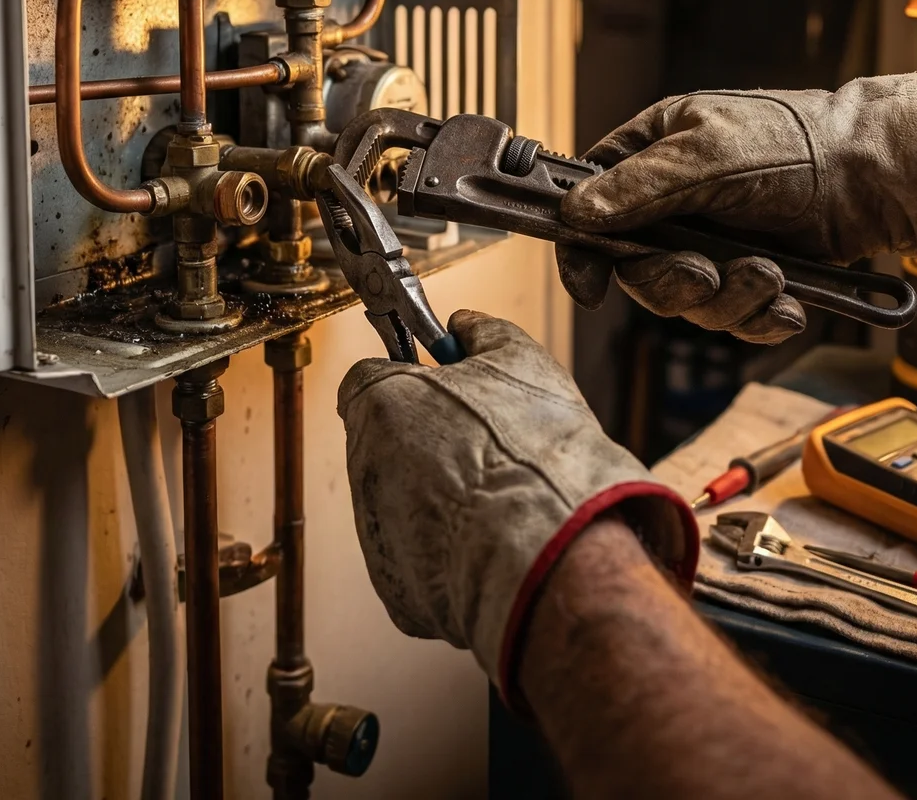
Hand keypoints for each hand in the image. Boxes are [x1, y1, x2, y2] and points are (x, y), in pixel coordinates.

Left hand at [337, 310, 697, 699]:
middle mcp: (364, 470)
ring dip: (437, 496)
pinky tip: (490, 539)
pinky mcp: (398, 590)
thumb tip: (465, 326)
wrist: (551, 549)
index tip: (442, 382)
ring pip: (401, 502)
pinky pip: (418, 559)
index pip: (369, 376)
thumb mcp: (520, 358)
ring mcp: (376, 535)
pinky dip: (448, 550)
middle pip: (384, 441)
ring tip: (496, 496)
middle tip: (480, 442)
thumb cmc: (532, 453)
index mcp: (381, 404)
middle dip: (425, 438)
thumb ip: (481, 331)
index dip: (411, 377)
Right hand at [557, 72, 916, 342]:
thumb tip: (576, 213)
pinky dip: (760, 317)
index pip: (591, 205)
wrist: (876, 176)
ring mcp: (714, 242)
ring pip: (687, 302)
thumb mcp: (706, 155)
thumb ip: (637, 186)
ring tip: (770, 275)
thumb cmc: (793, 143)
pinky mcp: (751, 275)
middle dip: (673, 283)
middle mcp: (675, 203)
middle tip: (705, 274)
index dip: (583, 248)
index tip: (589, 285)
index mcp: (652, 154)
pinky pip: (734, 318)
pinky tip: (787, 303)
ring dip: (727, 300)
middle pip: (637, 270)